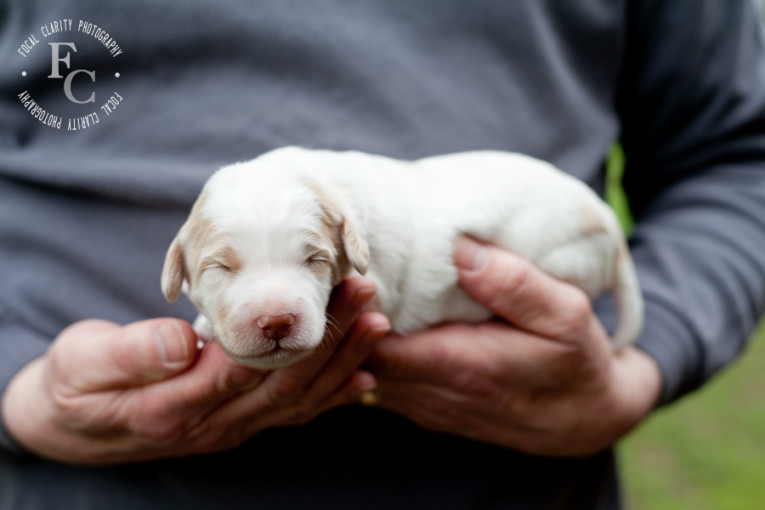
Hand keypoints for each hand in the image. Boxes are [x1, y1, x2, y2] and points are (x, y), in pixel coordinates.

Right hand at [1, 277, 388, 464]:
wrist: (77, 427)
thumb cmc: (77, 385)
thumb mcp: (82, 364)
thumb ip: (129, 354)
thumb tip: (181, 341)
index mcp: (176, 405)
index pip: (249, 367)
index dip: (296, 332)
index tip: (332, 290)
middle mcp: (214, 424)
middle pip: (286, 382)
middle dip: (333, 337)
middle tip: (366, 292)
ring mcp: (229, 428)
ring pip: (297, 400)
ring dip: (341, 362)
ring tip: (376, 322)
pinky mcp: (237, 424)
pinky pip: (291, 415)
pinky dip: (330, 396)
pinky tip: (362, 374)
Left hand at [365, 237, 660, 455]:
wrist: (585, 420)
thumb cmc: (575, 361)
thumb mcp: (566, 315)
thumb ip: (516, 284)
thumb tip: (461, 249)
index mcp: (460, 368)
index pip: (377, 349)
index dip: (353, 314)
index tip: (347, 274)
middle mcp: (433, 394)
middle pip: (358, 363)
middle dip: (344, 323)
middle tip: (336, 275)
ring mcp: (426, 406)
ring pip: (363, 375)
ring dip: (352, 340)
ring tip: (345, 293)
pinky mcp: (426, 408)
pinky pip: (380, 383)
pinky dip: (368, 355)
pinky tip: (368, 323)